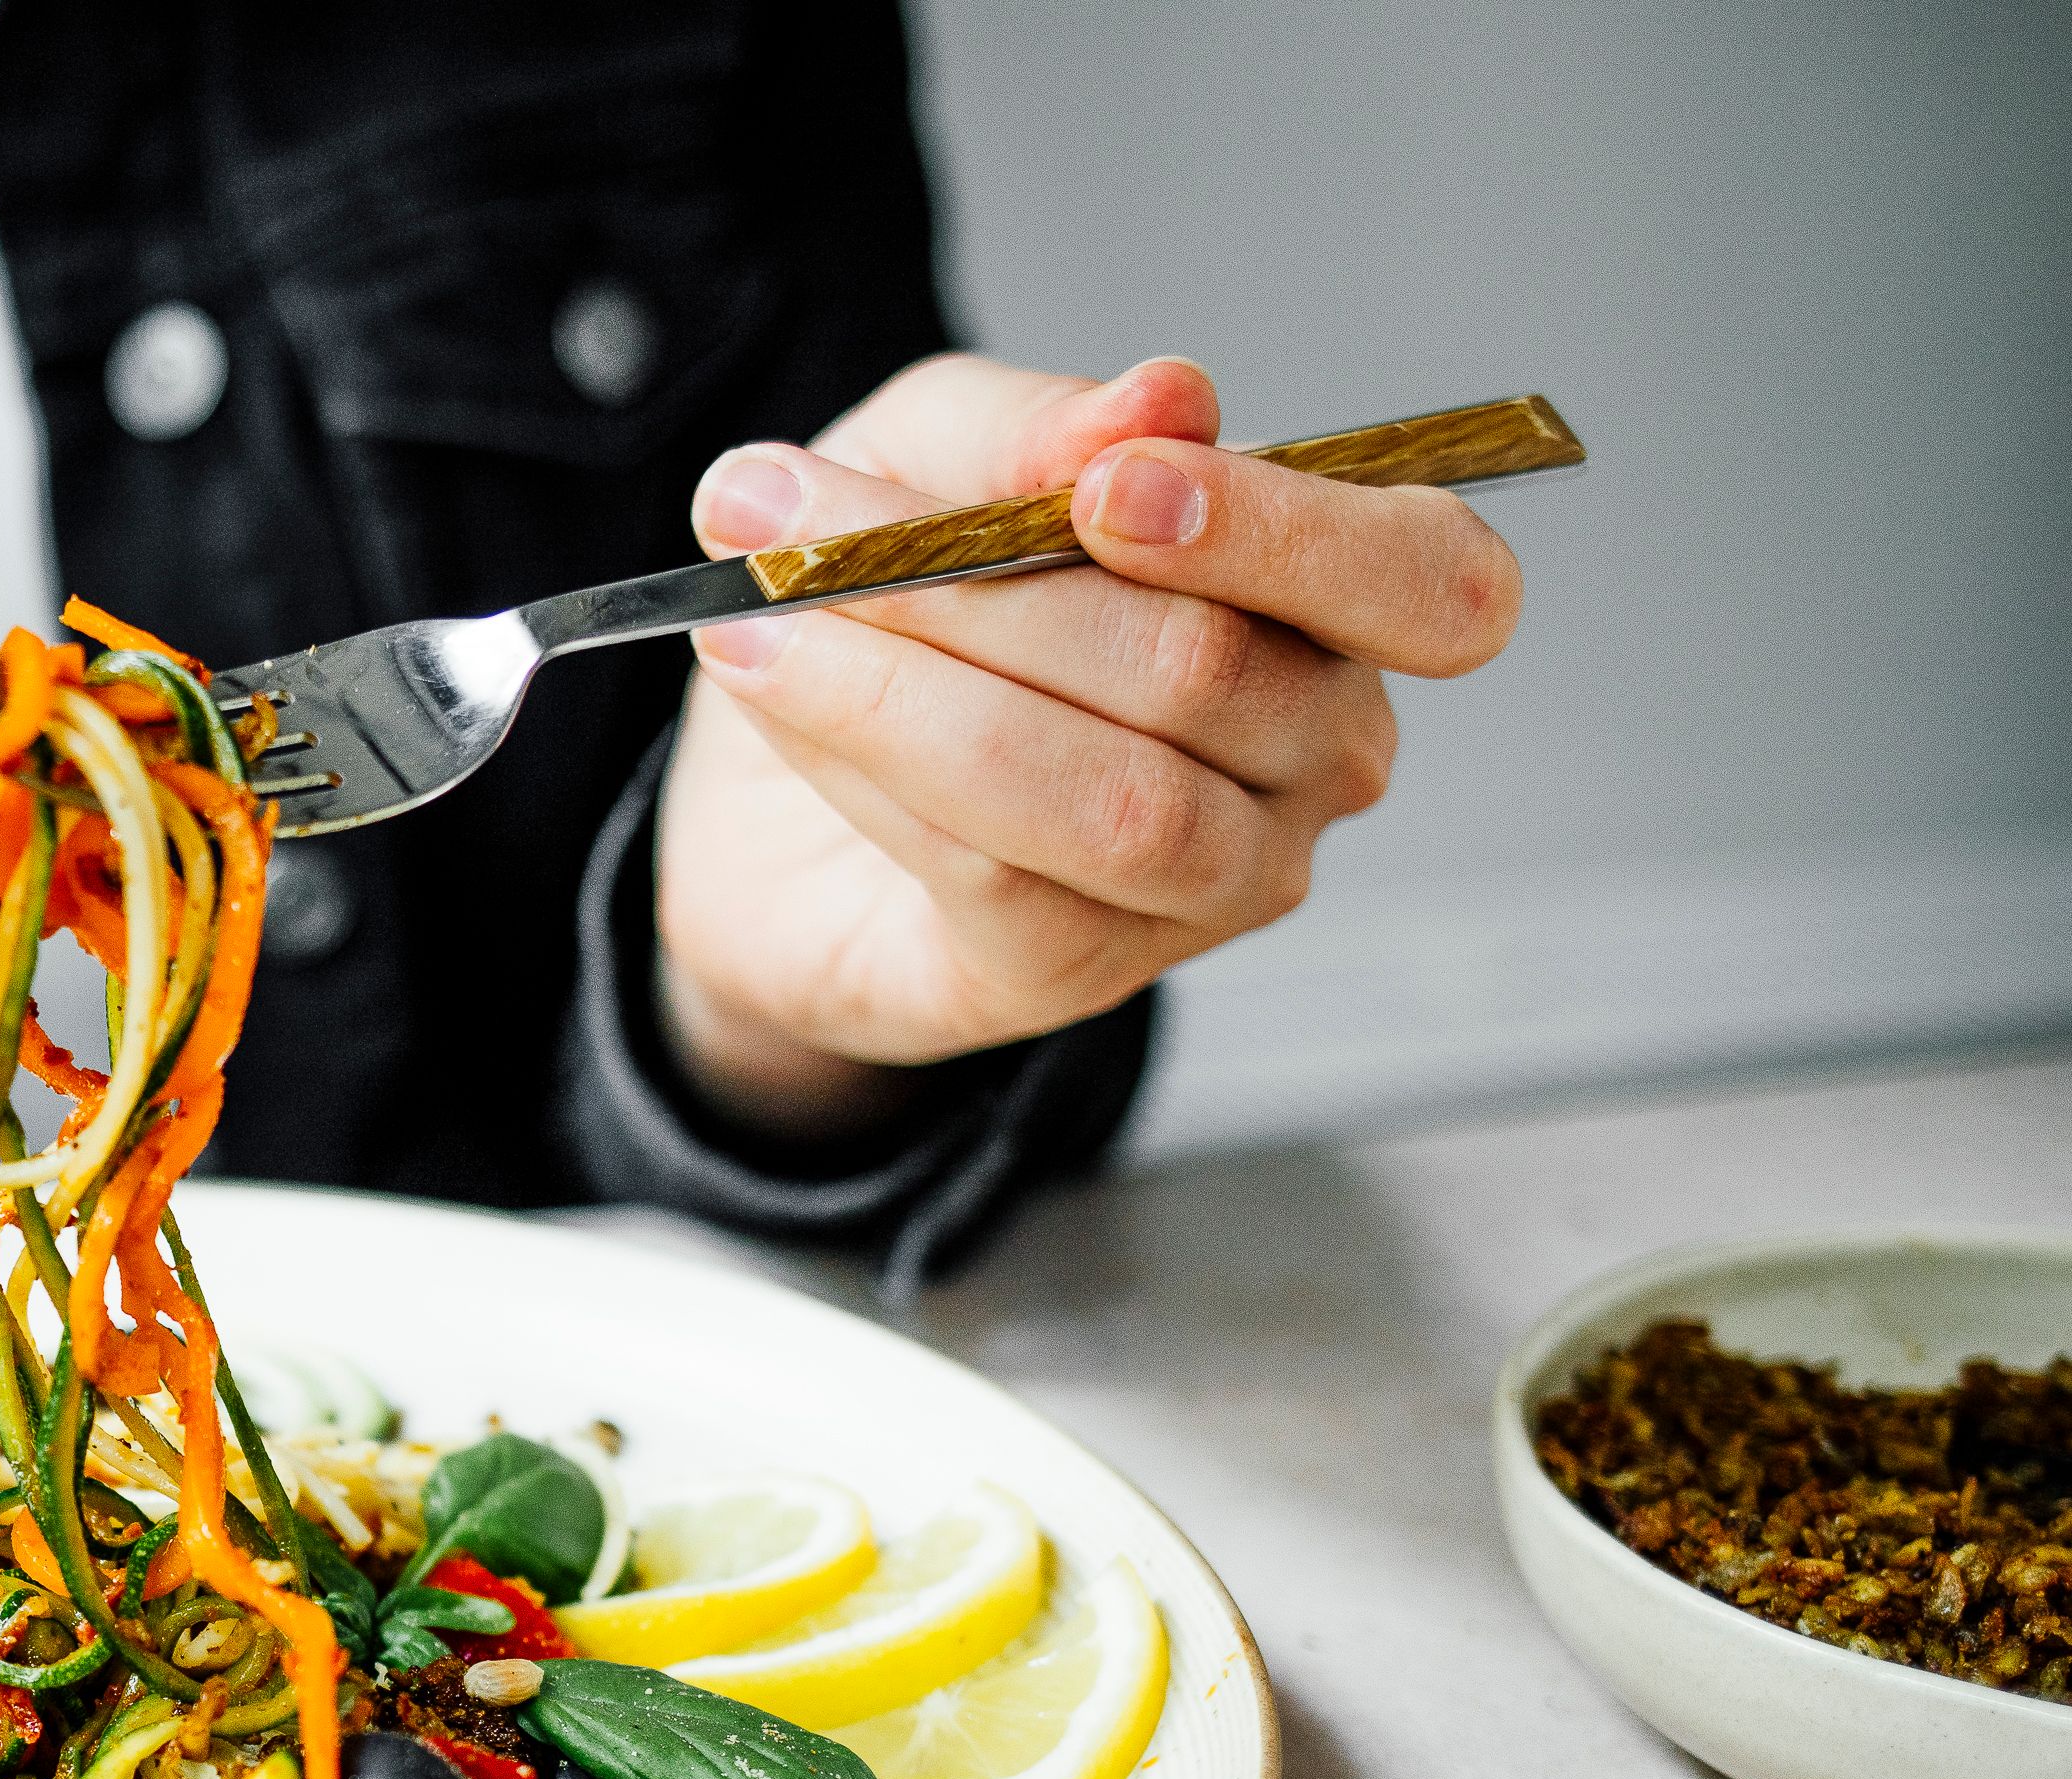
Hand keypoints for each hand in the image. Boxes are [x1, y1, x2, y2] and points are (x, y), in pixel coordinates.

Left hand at [654, 354, 1523, 1134]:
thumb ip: (1038, 427)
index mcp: (1338, 604)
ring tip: (759, 614)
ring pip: (1111, 795)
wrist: (764, 795)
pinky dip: (871, 767)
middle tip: (800, 519)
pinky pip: (997, 873)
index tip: (1104, 488)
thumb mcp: (937, 457)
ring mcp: (1215, 885)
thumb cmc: (908, 605)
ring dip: (907, 692)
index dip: (1280, 532)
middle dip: (987, 589)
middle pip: (1213, 672)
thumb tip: (1161, 398)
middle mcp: (1317, 756)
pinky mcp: (1077, 973)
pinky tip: (779, 691)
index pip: (1428, 581)